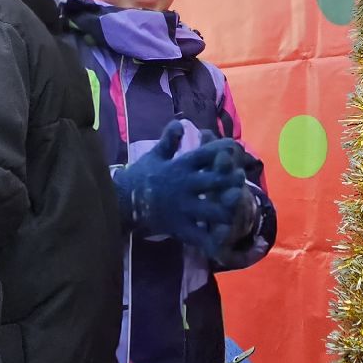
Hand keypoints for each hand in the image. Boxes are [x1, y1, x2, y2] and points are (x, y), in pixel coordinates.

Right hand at [113, 122, 247, 258]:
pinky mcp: (179, 227)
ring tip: (241, 206)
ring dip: (228, 207)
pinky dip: (213, 240)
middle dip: (230, 179)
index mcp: (180, 167)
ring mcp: (183, 208)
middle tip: (242, 176)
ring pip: (212, 209)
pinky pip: (199, 235)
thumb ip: (169, 140)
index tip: (234, 145)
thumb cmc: (140, 177)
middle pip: (214, 181)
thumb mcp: (154, 156)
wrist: (120, 202)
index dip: (221, 148)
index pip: (204, 154)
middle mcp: (184, 186)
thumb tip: (180, 122)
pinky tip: (226, 241)